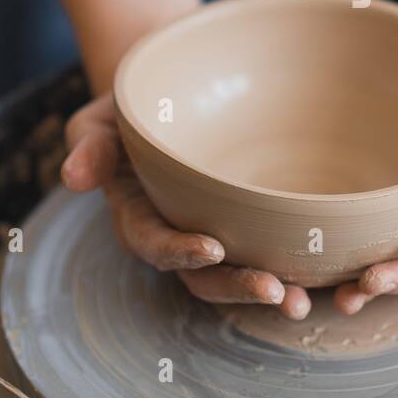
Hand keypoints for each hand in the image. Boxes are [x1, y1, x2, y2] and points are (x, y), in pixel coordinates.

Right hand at [61, 93, 312, 318]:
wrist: (173, 95)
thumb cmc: (135, 105)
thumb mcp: (102, 117)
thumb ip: (90, 144)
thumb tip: (70, 177)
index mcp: (138, 214)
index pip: (154, 243)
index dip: (179, 251)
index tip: (212, 248)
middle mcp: (176, 236)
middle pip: (203, 277)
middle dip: (237, 287)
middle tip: (277, 292)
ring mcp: (213, 236)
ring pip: (237, 277)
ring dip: (269, 293)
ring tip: (303, 302)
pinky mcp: (247, 230)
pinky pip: (268, 256)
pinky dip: (294, 273)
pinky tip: (328, 279)